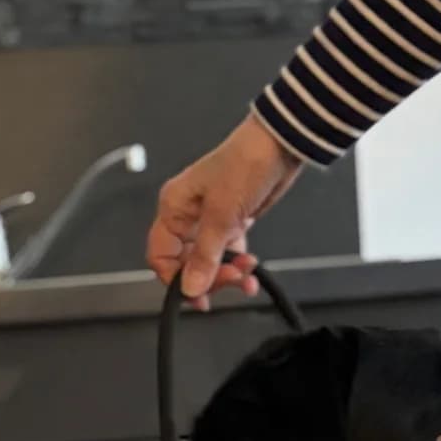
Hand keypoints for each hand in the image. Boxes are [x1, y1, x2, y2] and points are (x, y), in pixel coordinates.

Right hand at [146, 115, 303, 310]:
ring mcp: (209, 221)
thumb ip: (205, 256)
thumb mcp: (222, 215)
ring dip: (228, 274)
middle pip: (187, 264)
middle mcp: (187, 216)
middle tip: (230, 279)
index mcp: (174, 207)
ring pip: (209, 263)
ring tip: (246, 273)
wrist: (280, 146)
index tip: (196, 294)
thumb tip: (190, 287)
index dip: (175, 279)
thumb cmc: (245, 164)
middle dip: (209, 277)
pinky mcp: (230, 224)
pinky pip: (228, 255)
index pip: (161, 255)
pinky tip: (251, 272)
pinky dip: (239, 266)